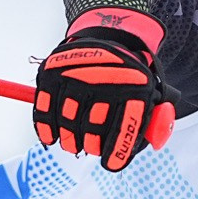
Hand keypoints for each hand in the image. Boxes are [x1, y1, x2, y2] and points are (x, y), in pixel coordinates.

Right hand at [34, 8, 174, 171]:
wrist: (108, 35)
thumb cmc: (129, 75)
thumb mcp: (151, 91)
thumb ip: (153, 121)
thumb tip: (146, 146)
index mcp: (135, 86)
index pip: (123, 131)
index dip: (116, 154)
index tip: (110, 164)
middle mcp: (105, 78)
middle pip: (92, 130)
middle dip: (91, 146)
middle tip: (90, 148)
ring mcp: (75, 74)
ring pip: (67, 123)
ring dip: (70, 141)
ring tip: (74, 143)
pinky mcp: (52, 72)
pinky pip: (44, 112)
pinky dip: (47, 130)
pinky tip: (53, 138)